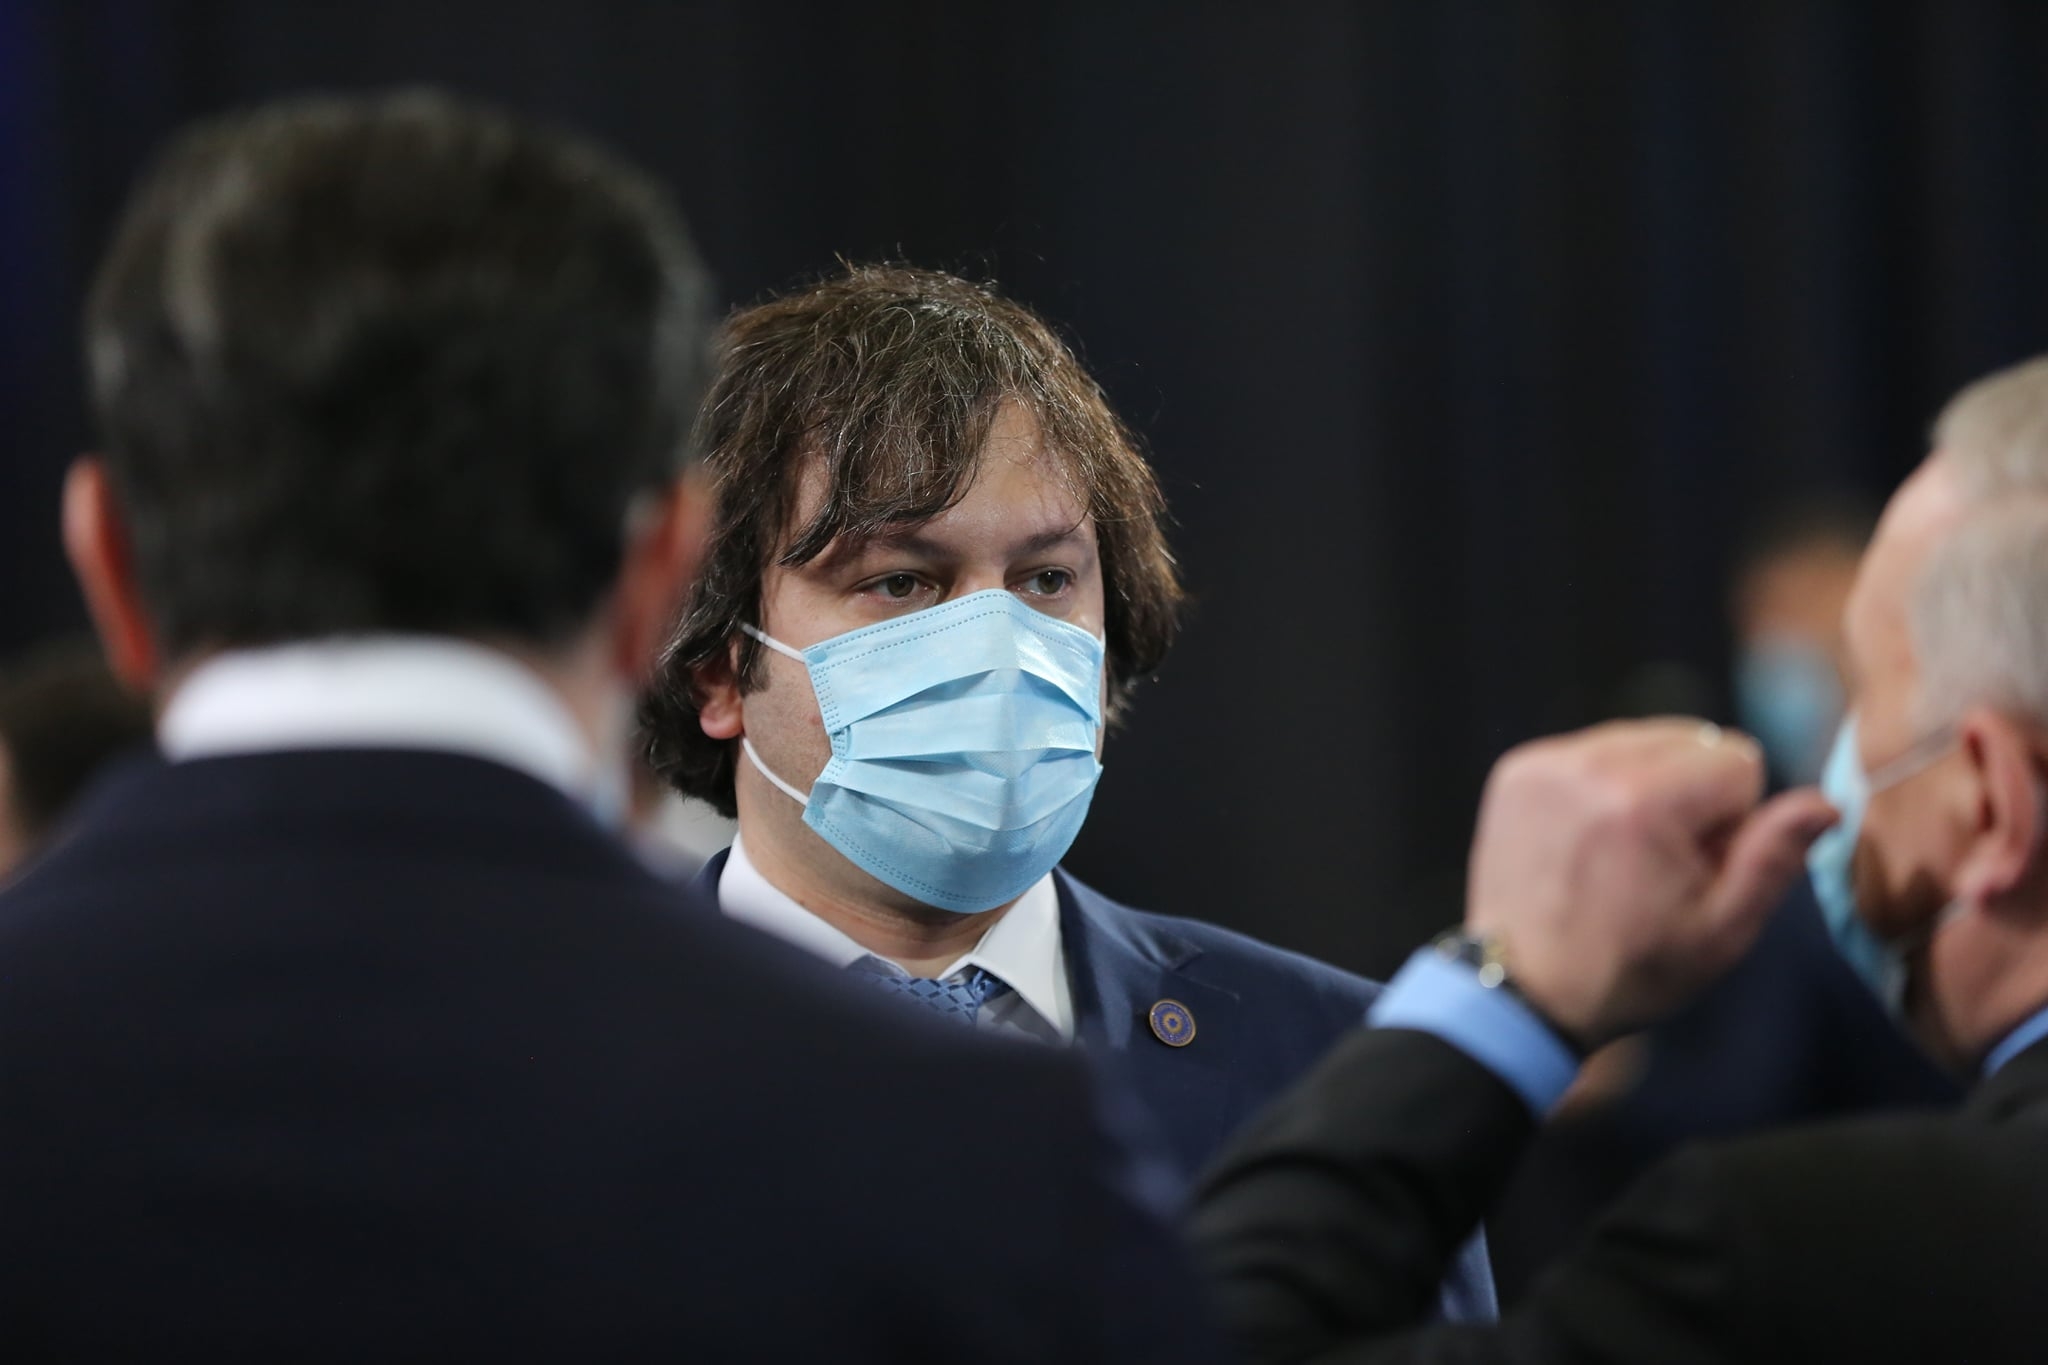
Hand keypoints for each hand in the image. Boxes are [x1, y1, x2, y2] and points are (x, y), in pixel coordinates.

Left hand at [1465, 719, 1838, 1048]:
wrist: (1523, 991)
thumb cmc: (1631, 969)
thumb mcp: (1721, 931)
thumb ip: (1774, 858)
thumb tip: (1825, 803)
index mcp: (1645, 799)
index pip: (1740, 759)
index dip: (1734, 818)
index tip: (1699, 865)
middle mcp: (1592, 764)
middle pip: (1693, 739)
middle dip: (1694, 794)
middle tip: (1662, 861)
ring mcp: (1547, 762)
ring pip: (1644, 739)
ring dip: (1651, 783)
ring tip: (1624, 852)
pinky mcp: (1518, 768)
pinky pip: (1594, 749)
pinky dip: (1605, 783)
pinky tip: (1590, 838)